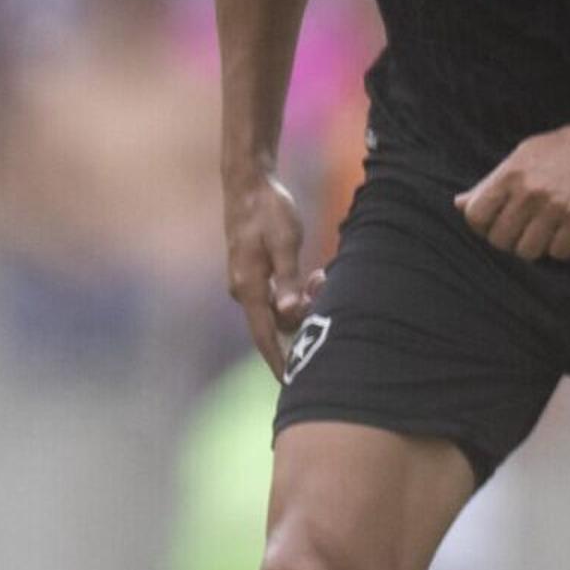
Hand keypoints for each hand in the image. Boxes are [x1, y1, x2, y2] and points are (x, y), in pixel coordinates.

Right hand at [225, 173, 318, 371]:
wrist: (248, 183)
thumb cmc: (268, 210)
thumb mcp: (284, 243)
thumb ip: (287, 280)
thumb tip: (288, 314)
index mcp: (248, 287)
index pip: (263, 336)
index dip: (278, 361)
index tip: (289, 385)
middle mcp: (244, 290)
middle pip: (278, 323)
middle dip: (306, 316)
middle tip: (324, 285)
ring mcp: (248, 283)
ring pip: (281, 309)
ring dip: (304, 300)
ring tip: (322, 276)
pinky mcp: (254, 274)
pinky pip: (278, 295)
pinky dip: (297, 292)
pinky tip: (314, 276)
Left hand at [457, 110, 569, 261]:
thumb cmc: (562, 147)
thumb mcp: (521, 156)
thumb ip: (490, 183)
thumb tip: (459, 204)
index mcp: (510, 174)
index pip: (475, 216)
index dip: (482, 226)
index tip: (495, 223)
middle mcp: (529, 192)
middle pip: (500, 240)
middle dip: (509, 238)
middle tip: (523, 228)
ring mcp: (556, 208)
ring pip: (527, 251)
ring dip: (534, 246)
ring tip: (544, 231)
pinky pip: (558, 253)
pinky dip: (561, 247)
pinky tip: (566, 231)